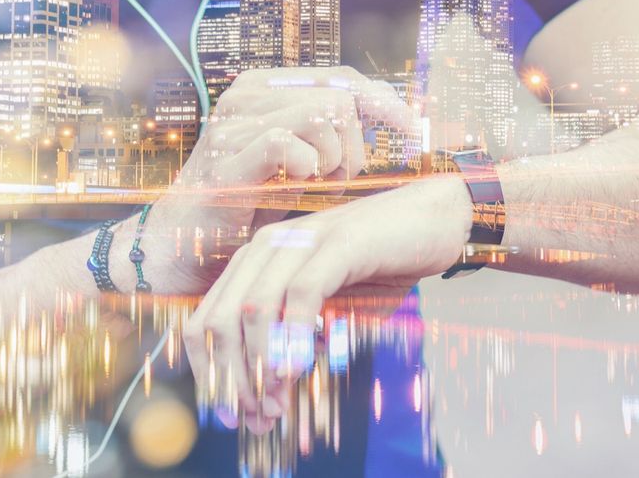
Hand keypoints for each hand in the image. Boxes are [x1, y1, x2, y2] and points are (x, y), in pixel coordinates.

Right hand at [139, 67, 416, 293]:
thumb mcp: (301, 160)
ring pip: (321, 115)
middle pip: (339, 97)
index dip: (383, 103)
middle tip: (341, 181)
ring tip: (319, 186)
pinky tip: (300, 185)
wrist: (183, 248)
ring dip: (336, 159)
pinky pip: (288, 141)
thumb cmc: (250, 205)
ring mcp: (233, 125)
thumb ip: (334, 131)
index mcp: (265, 87)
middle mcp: (247, 96)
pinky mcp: (226, 160)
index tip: (411, 133)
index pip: (342, 77)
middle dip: (357, 144)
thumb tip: (394, 109)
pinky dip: (307, 167)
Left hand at [181, 175, 472, 431]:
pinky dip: (295, 338)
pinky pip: (301, 296)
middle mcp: (265, 247)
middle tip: (256, 418)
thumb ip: (295, 342)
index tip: (231, 414)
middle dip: (232, 379)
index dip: (210, 374)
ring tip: (276, 404)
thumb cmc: (379, 267)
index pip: (205, 322)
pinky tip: (298, 370)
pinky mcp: (337, 243)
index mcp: (254, 262)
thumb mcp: (327, 309)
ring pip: (252, 310)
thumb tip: (268, 397)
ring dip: (262, 368)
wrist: (433, 220)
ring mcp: (299, 241)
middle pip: (220, 321)